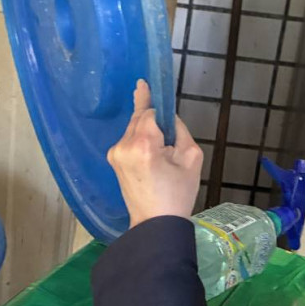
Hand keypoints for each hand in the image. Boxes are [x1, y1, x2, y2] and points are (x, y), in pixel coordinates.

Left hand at [107, 81, 203, 227]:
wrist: (155, 224)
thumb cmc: (177, 194)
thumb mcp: (191, 158)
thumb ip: (181, 130)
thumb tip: (169, 119)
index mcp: (143, 144)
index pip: (148, 112)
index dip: (154, 102)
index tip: (144, 81)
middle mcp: (124, 145)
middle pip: (137, 117)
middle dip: (149, 114)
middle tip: (147, 91)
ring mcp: (115, 154)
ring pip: (132, 128)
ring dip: (145, 129)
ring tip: (160, 144)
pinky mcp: (113, 161)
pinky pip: (128, 141)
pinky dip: (139, 140)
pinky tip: (151, 151)